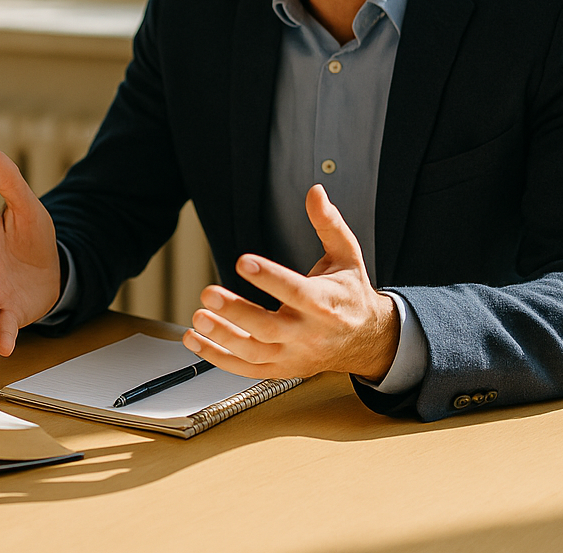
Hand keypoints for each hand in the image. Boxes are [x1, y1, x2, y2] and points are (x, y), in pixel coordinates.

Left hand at [183, 184, 399, 380]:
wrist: (368, 340)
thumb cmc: (350, 295)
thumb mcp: (347, 256)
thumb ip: (328, 224)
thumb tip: (315, 193)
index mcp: (325, 303)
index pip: (296, 292)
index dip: (270, 278)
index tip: (243, 262)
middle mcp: (308, 333)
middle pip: (269, 328)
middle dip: (237, 312)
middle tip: (208, 293)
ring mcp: (293, 355)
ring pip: (254, 352)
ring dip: (222, 337)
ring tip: (197, 317)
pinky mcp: (281, 369)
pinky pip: (246, 369)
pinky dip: (218, 358)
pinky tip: (194, 340)